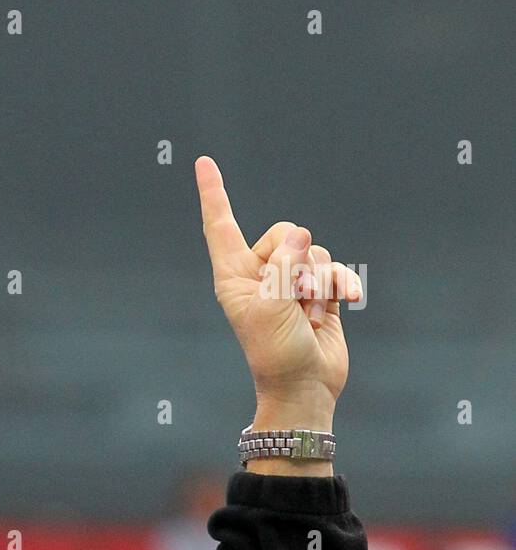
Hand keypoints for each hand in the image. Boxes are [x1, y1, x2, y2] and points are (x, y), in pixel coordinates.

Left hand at [194, 156, 359, 427]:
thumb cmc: (276, 353)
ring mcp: (289, 283)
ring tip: (310, 312)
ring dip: (320, 281)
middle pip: (285, 233)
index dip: (214, 194)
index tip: (202, 162)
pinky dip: (341, 284)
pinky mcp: (317, 292)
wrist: (305, 387)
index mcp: (234, 277)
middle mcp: (259, 275)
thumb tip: (299, 235)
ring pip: (314, 251)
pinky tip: (346, 303)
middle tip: (296, 300)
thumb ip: (283, 266)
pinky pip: (334, 269)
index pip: (221, 227)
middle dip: (299, 261)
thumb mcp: (272, 308)